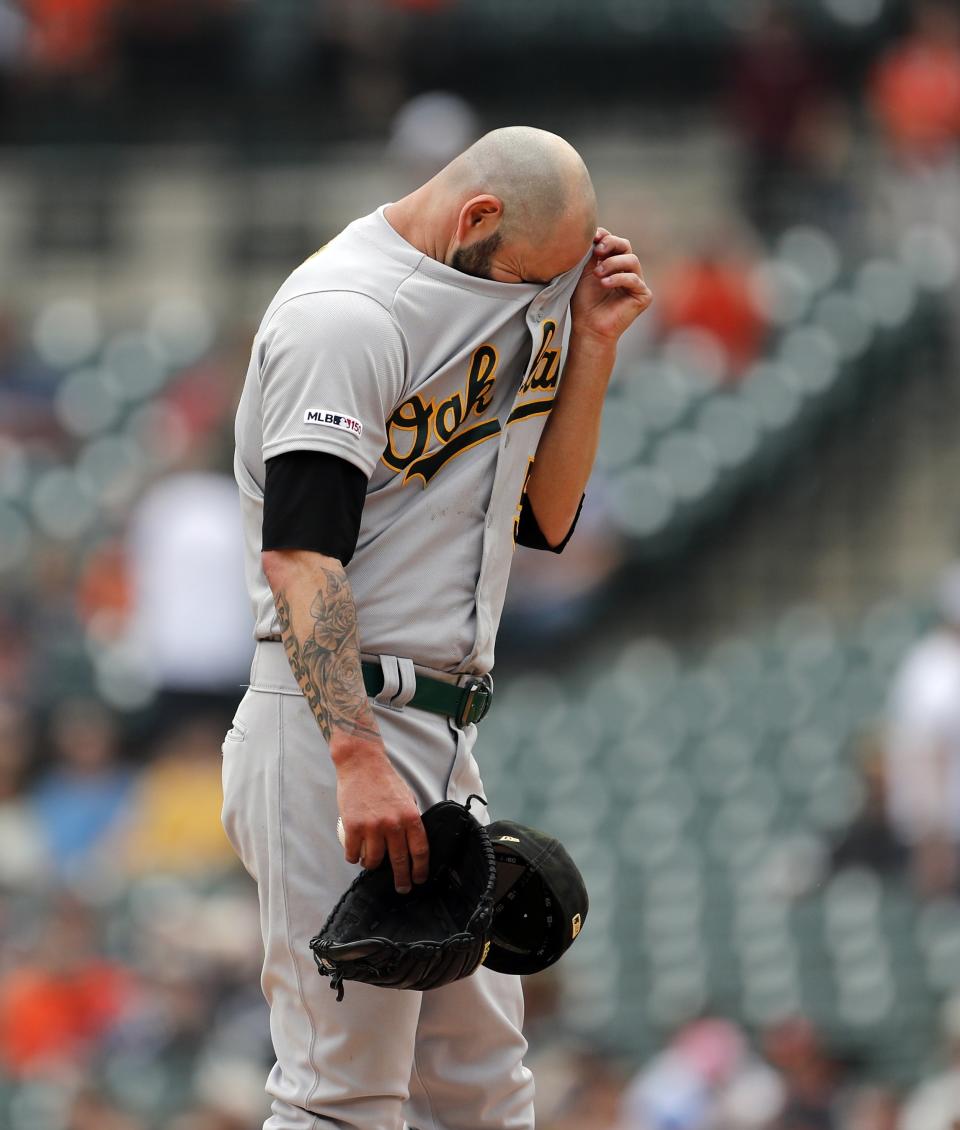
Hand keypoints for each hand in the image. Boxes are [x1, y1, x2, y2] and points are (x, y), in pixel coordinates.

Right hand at [333, 740, 428, 893]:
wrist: (362, 763)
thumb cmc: (384, 779)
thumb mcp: (406, 797)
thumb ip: (409, 819)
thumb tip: (411, 842)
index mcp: (410, 816)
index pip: (419, 850)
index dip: (420, 869)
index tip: (419, 879)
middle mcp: (393, 824)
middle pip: (399, 861)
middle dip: (401, 879)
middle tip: (402, 888)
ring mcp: (372, 826)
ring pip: (373, 860)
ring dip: (372, 865)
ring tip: (370, 863)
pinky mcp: (353, 826)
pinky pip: (354, 853)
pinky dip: (354, 858)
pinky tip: (356, 855)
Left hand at [571, 227, 651, 343]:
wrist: (588, 327)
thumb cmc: (584, 301)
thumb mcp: (584, 272)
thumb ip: (591, 253)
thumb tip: (595, 232)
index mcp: (613, 263)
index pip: (614, 242)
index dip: (606, 237)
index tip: (593, 237)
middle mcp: (627, 270)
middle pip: (626, 246)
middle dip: (611, 244)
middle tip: (597, 251)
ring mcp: (637, 283)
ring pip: (632, 260)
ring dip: (613, 263)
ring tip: (598, 273)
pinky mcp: (644, 295)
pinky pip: (634, 279)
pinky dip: (619, 279)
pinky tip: (605, 283)